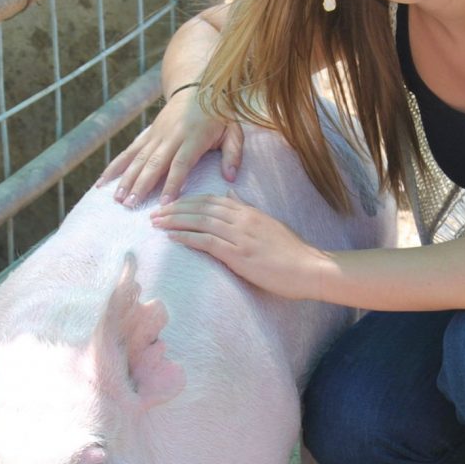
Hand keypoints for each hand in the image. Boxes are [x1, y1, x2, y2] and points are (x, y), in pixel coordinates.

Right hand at [97, 91, 243, 205]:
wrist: (198, 88)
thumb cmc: (219, 115)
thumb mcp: (234, 131)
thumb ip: (233, 154)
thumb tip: (230, 177)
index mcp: (194, 138)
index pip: (181, 164)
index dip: (172, 183)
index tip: (164, 203)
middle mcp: (171, 136)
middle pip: (154, 163)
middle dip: (141, 185)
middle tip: (131, 205)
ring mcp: (156, 135)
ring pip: (138, 159)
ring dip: (126, 179)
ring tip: (118, 199)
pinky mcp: (148, 134)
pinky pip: (129, 152)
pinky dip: (115, 167)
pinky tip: (103, 182)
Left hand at [151, 191, 327, 299]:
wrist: (309, 267)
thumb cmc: (291, 251)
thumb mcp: (269, 223)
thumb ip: (247, 209)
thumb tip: (230, 195)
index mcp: (249, 211)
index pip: (211, 200)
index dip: (188, 200)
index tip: (171, 204)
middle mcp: (242, 219)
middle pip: (201, 207)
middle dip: (175, 208)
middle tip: (155, 212)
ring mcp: (240, 235)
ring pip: (200, 221)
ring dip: (175, 221)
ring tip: (156, 223)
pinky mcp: (239, 254)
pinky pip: (207, 241)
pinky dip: (187, 236)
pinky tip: (172, 237)